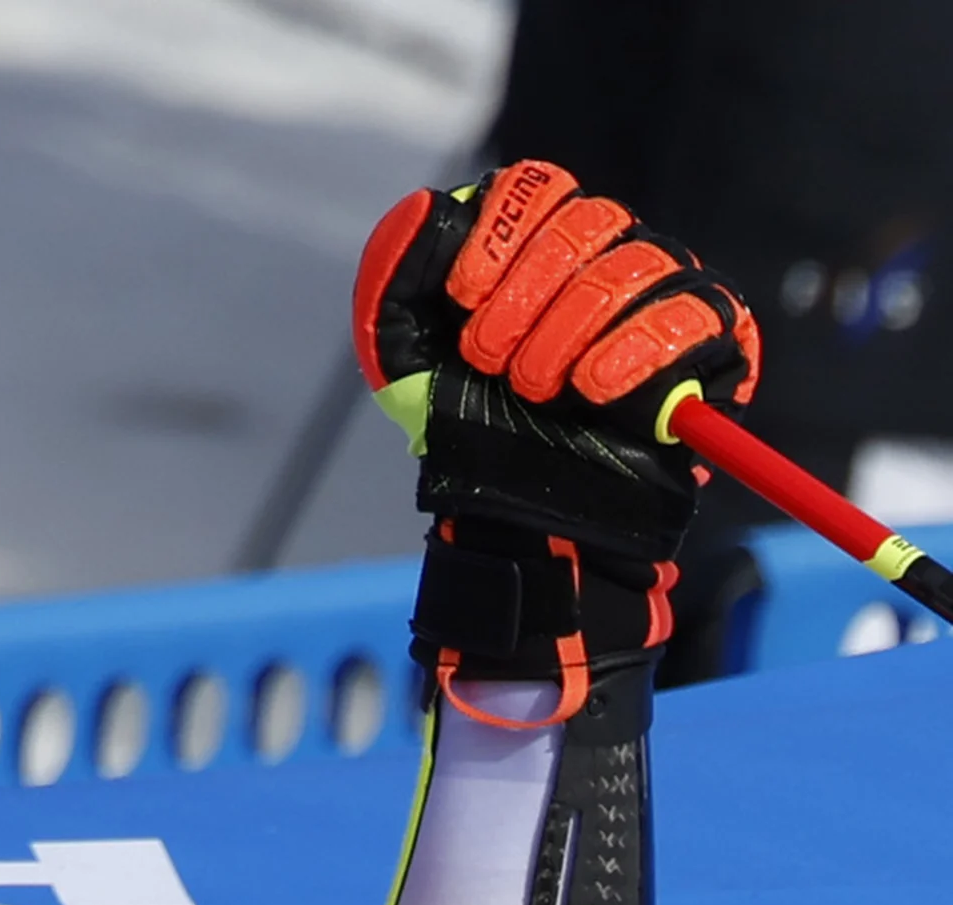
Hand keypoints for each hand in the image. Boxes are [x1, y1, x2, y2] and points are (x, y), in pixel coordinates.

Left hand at [354, 161, 760, 712]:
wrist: (510, 513)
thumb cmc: (462, 427)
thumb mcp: (400, 353)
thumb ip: (396, 273)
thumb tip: (429, 206)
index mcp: (541, 245)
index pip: (539, 188)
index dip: (499, 240)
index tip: (462, 303)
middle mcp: (610, 257)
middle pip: (590, 223)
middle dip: (527, 298)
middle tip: (492, 364)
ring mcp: (665, 297)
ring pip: (637, 268)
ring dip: (567, 338)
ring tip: (540, 393)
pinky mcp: (712, 347)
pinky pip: (696, 315)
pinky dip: (635, 356)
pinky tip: (597, 395)